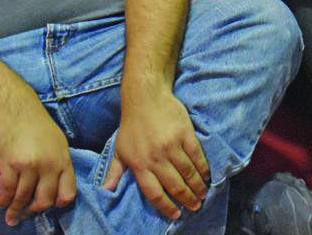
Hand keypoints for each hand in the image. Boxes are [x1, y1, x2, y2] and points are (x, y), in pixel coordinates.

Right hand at [0, 99, 76, 226]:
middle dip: (35, 211)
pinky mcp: (10, 164)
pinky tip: (2, 202)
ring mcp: (29, 166)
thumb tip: (56, 190)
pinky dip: (4, 200)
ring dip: (16, 210)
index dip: (57, 204)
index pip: (67, 193)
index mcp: (63, 160)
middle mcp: (49, 165)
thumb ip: (59, 165)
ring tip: (11, 216)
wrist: (15, 108)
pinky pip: (7, 191)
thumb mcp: (58, 143)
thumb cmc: (37, 125)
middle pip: (45, 201)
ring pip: (23, 198)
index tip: (48, 207)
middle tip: (27, 214)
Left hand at [106, 86, 209, 219]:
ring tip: (202, 194)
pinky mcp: (185, 134)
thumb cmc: (132, 125)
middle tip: (195, 207)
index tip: (176, 214)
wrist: (145, 97)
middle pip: (175, 185)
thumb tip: (105, 190)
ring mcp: (172, 146)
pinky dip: (203, 168)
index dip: (166, 206)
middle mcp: (156, 158)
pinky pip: (197, 155)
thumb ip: (114, 172)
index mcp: (140, 164)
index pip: (154, 193)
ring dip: (197, 187)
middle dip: (187, 199)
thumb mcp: (119, 149)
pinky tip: (206, 175)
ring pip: (188, 172)